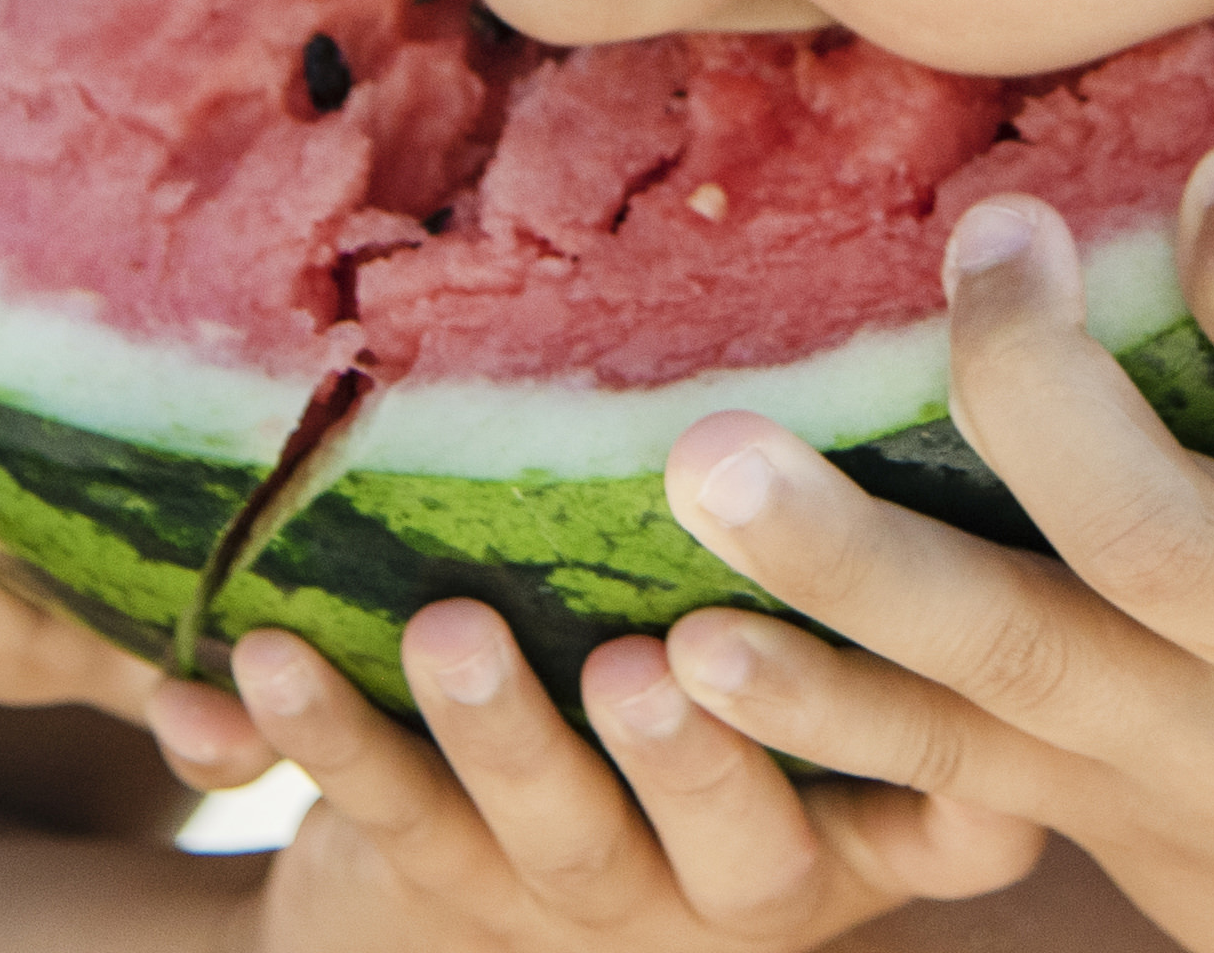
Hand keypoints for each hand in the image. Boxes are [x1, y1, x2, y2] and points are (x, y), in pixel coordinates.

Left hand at [231, 605, 1046, 952]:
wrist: (473, 890)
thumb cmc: (711, 691)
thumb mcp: (813, 668)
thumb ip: (878, 563)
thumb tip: (971, 317)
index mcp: (855, 825)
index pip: (946, 821)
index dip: (959, 783)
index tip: (955, 698)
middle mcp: (738, 879)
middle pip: (743, 852)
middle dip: (700, 762)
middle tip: (659, 664)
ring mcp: (587, 896)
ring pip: (551, 835)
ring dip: (499, 734)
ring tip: (450, 632)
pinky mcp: (437, 876)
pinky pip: (378, 809)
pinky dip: (311, 736)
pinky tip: (242, 665)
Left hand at [641, 139, 1213, 952]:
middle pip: (1165, 544)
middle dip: (1042, 392)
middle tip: (976, 237)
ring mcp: (1211, 767)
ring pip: (1011, 668)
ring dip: (847, 565)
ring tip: (705, 456)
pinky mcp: (1105, 822)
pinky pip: (939, 773)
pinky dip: (811, 712)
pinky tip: (683, 645)